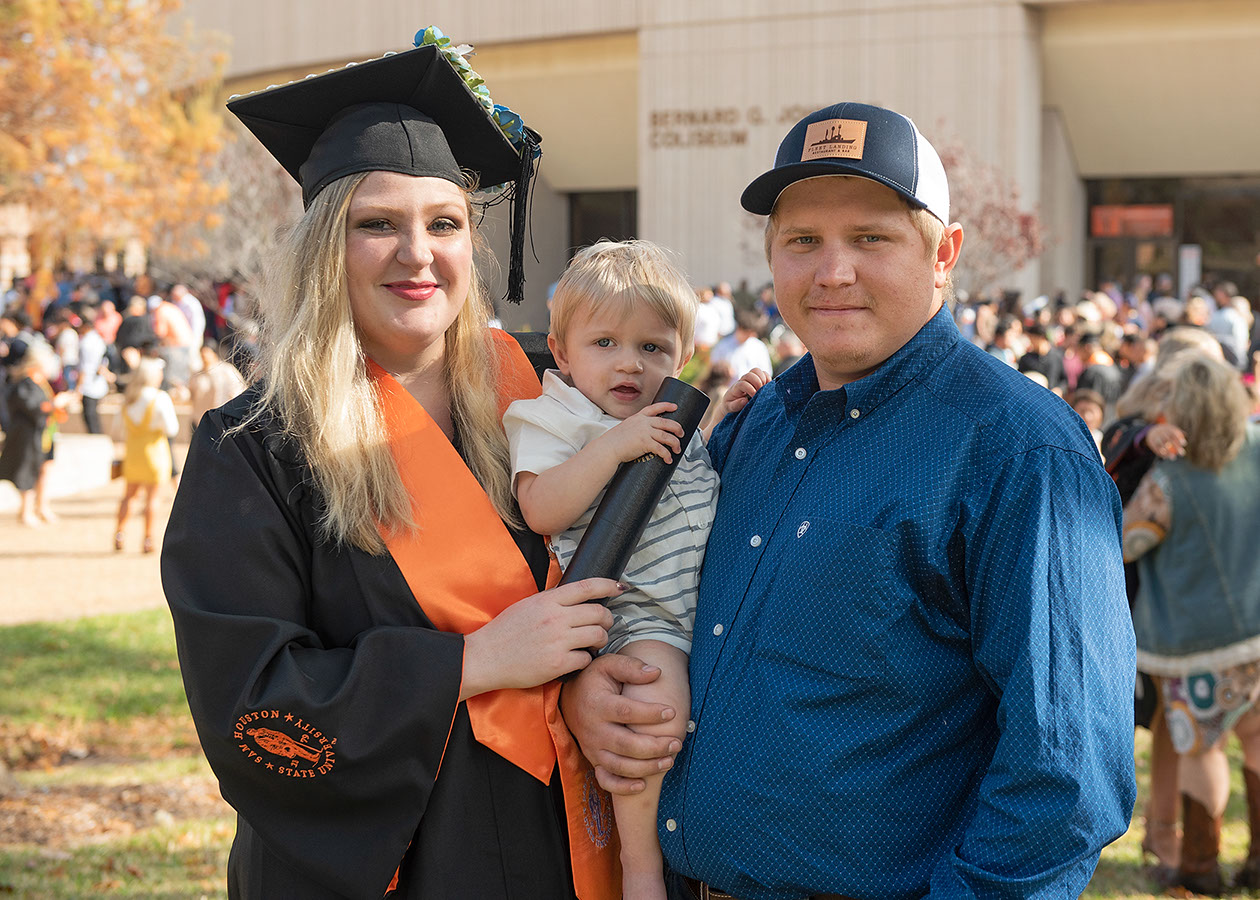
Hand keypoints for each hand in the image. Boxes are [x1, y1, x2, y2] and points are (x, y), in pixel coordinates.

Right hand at [460, 578, 620, 699]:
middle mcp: (555, 618)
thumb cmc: (505, 631)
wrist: (486, 657)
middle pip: (599, 613)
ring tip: (593, 643)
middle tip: (604, 625)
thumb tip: (578, 597)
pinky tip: (577, 658)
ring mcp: (557, 641)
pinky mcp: (557, 663)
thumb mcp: (528, 605)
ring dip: (600, 640)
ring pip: (598, 635)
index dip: (609, 585)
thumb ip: (553, 601)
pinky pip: (586, 658)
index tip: (620, 587)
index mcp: (548, 600)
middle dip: (607, 620)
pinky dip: (586, 659)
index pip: (587, 587)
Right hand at [560, 653, 681, 794]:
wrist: (570, 698)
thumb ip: (631, 667)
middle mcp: (593, 729)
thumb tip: (656, 673)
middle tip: (677, 743)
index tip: (671, 711)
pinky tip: (643, 784)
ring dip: (645, 767)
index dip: (649, 714)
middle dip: (653, 747)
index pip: (625, 712)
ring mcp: (592, 748)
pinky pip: (605, 780)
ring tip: (669, 761)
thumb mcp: (608, 664)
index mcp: (598, 703)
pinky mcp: (593, 760)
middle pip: (625, 744)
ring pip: (618, 766)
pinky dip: (622, 787)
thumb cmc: (595, 680)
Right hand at [598, 402, 683, 463]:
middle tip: (682, 434)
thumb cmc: (614, 441)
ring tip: (677, 449)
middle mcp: (643, 423)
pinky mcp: (645, 443)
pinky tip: (668, 460)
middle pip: (666, 422)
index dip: (666, 406)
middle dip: (677, 428)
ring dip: (675, 443)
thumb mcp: (626, 428)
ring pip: (667, 436)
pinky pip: (661, 449)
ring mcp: (645, 432)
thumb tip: (645, 436)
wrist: (608, 448)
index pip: (655, 408)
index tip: (675, 406)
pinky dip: (667, 455)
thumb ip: (636, 428)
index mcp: (638, 417)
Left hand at [720, 368, 769, 415]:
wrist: (732, 402)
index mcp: (735, 388)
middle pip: (750, 374)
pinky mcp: (757, 379)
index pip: (742, 384)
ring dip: (763, 379)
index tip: (754, 396)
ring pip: (757, 371)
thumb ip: (735, 405)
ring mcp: (750, 378)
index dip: (750, 389)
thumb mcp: (730, 408)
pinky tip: (767, 387)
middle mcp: (742, 380)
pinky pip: (764, 373)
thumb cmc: (731, 406)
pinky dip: (768, 378)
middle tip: (760, 392)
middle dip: (757, 383)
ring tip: (764, 389)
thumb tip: (744, 400)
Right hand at [1144, 422, 1185, 458]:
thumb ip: (1177, 432)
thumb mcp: (1170, 429)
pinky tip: (1165, 457)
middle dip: (1176, 447)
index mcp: (1165, 428)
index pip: (1173, 433)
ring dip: (1168, 452)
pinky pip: (1156, 449)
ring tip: (1173, 458)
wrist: (1150, 430)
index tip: (1184, 444)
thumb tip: (1185, 435)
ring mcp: (1154, 437)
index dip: (1179, 438)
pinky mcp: (1150, 442)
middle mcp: (1159, 432)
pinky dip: (1161, 453)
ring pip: (1161, 445)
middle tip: (1182, 453)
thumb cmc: (1165, 431)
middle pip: (1168, 440)